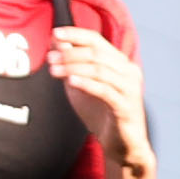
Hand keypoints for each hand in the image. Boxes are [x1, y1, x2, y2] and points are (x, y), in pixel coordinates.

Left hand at [47, 27, 150, 172]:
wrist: (120, 145)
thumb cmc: (100, 113)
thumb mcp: (81, 86)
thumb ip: (71, 65)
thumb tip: (55, 42)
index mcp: (119, 63)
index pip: (97, 41)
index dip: (76, 35)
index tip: (55, 34)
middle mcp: (128, 71)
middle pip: (97, 53)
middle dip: (70, 54)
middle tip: (49, 58)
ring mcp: (130, 88)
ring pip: (100, 70)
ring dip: (74, 68)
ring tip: (53, 70)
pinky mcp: (126, 106)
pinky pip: (106, 91)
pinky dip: (87, 84)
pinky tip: (71, 81)